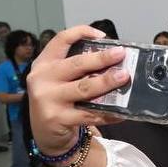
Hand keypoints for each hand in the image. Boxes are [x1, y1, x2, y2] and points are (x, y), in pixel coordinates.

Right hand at [28, 26, 126, 155]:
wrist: (45, 133)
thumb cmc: (58, 101)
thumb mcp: (59, 80)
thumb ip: (77, 70)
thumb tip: (112, 61)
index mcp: (44, 63)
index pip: (60, 40)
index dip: (81, 32)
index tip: (103, 36)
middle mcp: (43, 78)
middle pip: (76, 64)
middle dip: (102, 58)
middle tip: (121, 54)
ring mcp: (48, 98)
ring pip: (85, 88)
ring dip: (107, 82)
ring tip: (124, 77)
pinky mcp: (58, 118)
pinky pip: (90, 114)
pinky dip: (109, 113)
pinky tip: (122, 111)